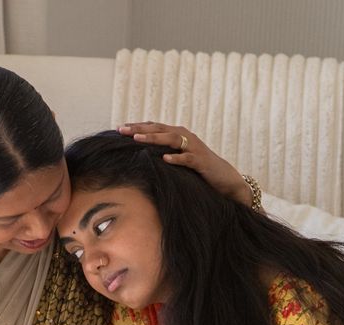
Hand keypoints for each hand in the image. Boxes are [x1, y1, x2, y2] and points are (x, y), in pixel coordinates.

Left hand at [117, 122, 251, 205]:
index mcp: (178, 135)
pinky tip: (165, 158)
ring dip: (154, 138)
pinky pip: (187, 158)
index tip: (119, 128)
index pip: (154, 127)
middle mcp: (185, 137)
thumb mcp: (178, 159)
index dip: (137, 126)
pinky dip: (176, 157)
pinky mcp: (201, 161)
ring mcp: (194, 148)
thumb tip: (142, 156)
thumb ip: (163, 153)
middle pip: (159, 129)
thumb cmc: (198, 169)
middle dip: (140, 129)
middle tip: (122, 130)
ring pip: (172, 139)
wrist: (224, 178)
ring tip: (137, 139)